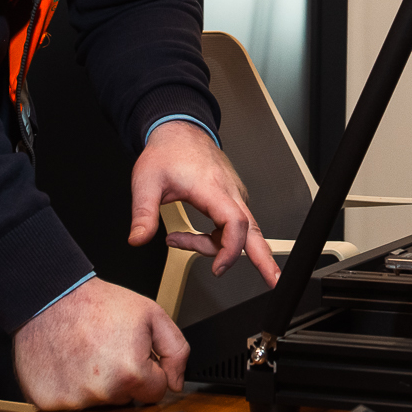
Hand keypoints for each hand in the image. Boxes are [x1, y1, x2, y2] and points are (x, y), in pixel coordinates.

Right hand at [11, 277, 186, 408]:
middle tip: (108, 349)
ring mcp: (72, 400)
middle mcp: (101, 392)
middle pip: (127, 399)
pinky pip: (69, 403)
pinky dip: (70, 387)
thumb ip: (176, 350)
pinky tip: (69, 363)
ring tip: (86, 353)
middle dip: (123, 378)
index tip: (133, 353)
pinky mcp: (47, 401)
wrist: (50, 296)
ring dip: (96, 384)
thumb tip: (176, 382)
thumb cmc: (96, 303)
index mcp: (131, 373)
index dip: (149, 370)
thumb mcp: (151, 314)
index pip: (156, 391)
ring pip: (99, 403)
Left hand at [129, 120, 281, 287]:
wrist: (179, 131)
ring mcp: (234, 194)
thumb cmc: (167, 152)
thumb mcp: (146, 182)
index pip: (234, 223)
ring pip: (241, 231)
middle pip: (254, 231)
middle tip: (273, 281)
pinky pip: (234, 224)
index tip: (217, 269)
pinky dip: (218, 237)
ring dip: (218, 247)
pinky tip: (195, 235)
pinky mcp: (233, 196)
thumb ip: (142, 214)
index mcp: (212, 188)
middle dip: (264, 259)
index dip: (229, 249)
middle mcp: (230, 191)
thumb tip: (138, 239)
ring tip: (181, 241)